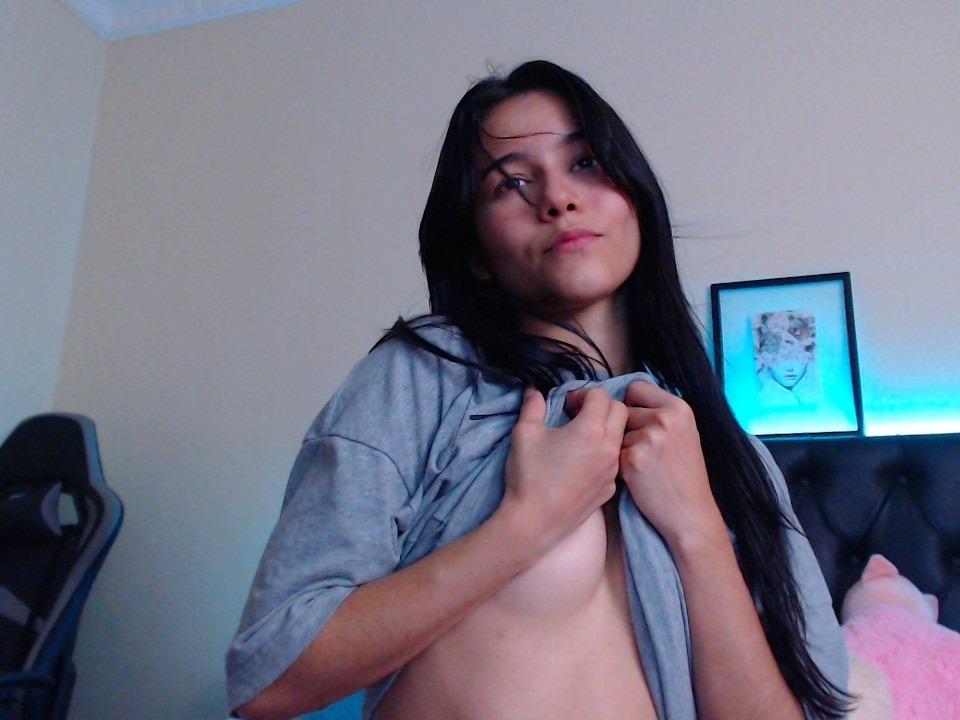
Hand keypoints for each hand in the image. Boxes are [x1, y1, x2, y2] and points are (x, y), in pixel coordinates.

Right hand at [499, 386, 627, 558]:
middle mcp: (609, 447)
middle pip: (621, 412)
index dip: (583, 394)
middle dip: (602, 407)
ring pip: (621, 437)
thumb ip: (533, 406)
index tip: (567, 405)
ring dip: (606, 430)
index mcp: (591, 429)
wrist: (534, 522)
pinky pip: (615, 461)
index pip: (602, 396)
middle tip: (578, 415)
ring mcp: (613, 471)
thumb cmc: (528, 475)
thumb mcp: (525, 433)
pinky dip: (604, 454)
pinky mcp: (611, 489)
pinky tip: (582, 463)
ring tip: (580, 438)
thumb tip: (534, 390)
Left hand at [567, 380, 720, 545]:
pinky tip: (637, 476)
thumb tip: (628, 397)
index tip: (636, 419)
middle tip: (645, 450)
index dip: (631, 403)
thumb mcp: (684, 433)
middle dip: (626, 428)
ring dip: (622, 446)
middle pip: (622, 410)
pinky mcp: (632, 458)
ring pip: (615, 432)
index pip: (637, 387)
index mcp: (678, 407)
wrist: (689, 512)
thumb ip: (661, 413)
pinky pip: (611, 452)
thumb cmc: (684, 474)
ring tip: (644, 465)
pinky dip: (619, 464)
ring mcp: (648, 438)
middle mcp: (664, 418)